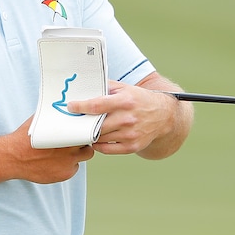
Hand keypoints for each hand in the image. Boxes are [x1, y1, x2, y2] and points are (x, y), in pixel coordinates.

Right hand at [4, 117, 95, 183]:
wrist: (14, 157)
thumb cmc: (26, 138)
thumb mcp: (40, 120)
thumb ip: (54, 117)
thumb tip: (62, 108)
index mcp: (68, 133)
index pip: (87, 130)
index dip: (86, 130)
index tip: (81, 130)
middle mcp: (71, 148)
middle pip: (89, 144)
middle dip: (84, 142)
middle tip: (76, 140)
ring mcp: (69, 162)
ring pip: (83, 156)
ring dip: (78, 154)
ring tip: (66, 151)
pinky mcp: (65, 174)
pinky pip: (74, 168)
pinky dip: (68, 165)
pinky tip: (57, 161)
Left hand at [66, 80, 181, 155]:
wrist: (163, 116)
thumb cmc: (139, 100)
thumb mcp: (125, 88)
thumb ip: (106, 86)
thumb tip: (86, 85)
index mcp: (124, 101)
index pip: (97, 105)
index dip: (81, 107)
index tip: (71, 107)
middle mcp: (127, 118)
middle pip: (97, 125)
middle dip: (83, 124)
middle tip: (75, 121)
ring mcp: (130, 134)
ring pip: (101, 138)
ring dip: (90, 134)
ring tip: (85, 129)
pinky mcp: (132, 146)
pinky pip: (107, 149)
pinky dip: (99, 145)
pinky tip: (96, 139)